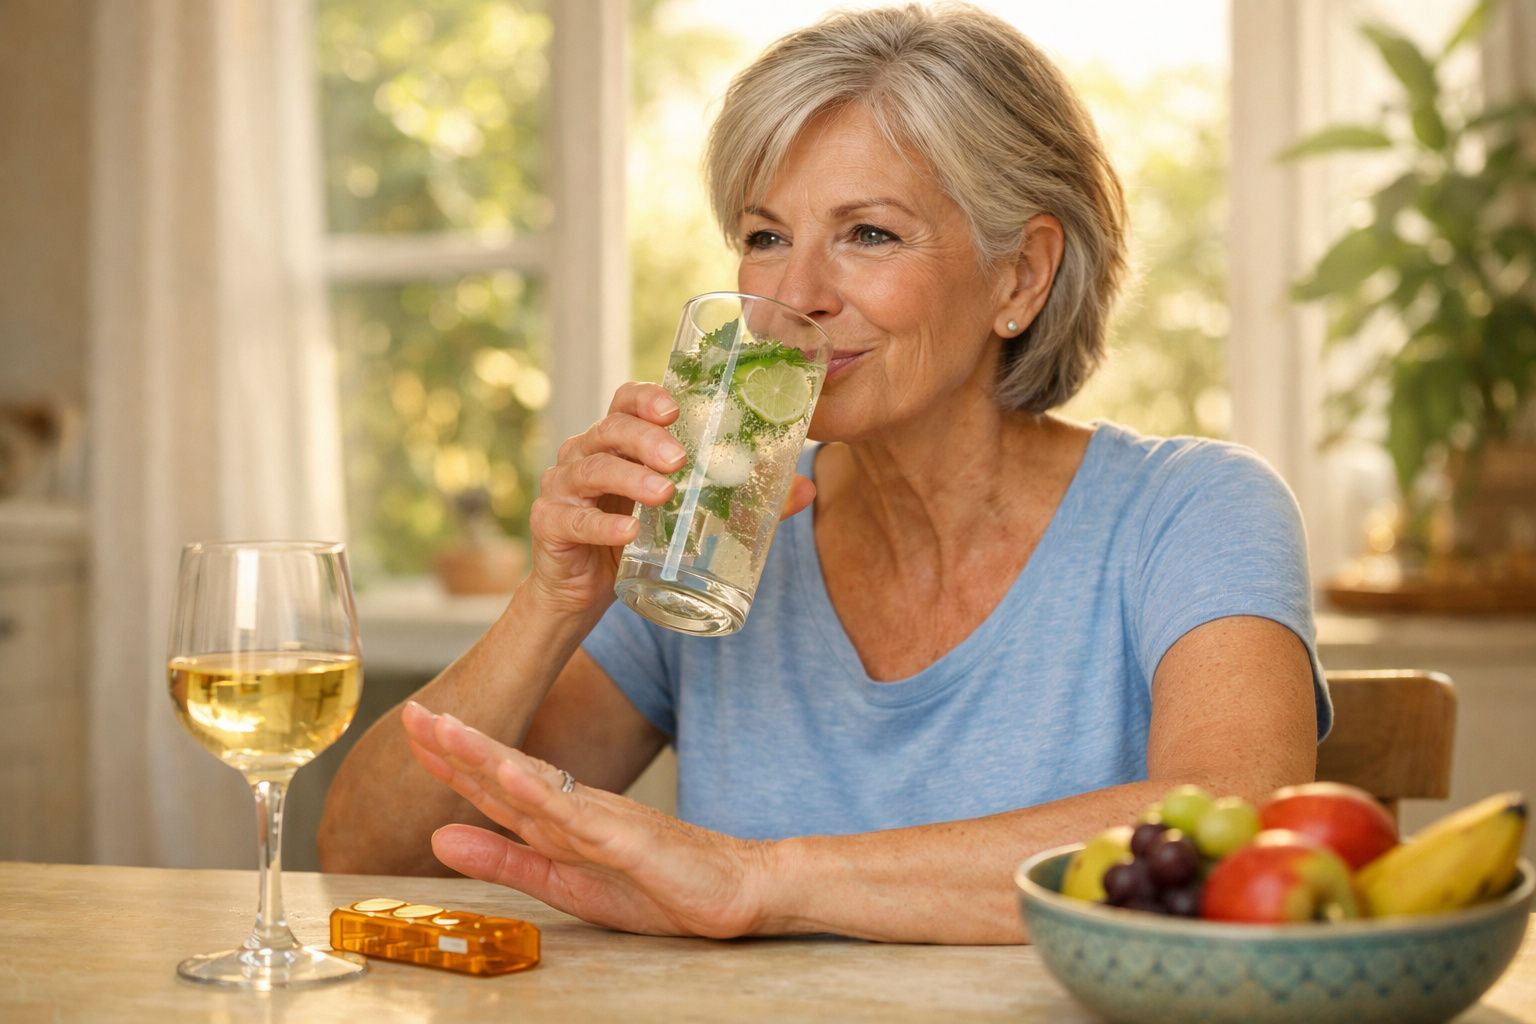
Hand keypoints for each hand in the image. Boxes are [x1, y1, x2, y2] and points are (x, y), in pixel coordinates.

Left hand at [401, 700, 775, 938]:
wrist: (736, 890)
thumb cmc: (658, 885)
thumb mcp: (563, 882)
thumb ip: (504, 859)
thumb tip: (438, 839)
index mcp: (558, 817)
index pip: (492, 784)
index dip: (449, 758)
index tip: (412, 728)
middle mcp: (574, 806)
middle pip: (504, 770)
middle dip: (454, 741)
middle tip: (412, 710)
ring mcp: (600, 817)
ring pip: (533, 781)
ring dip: (487, 754)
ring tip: (445, 731)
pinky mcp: (625, 836)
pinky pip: (577, 814)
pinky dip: (541, 792)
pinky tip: (511, 775)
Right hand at [525, 381, 815, 615]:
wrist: (583, 592)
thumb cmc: (639, 541)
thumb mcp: (687, 516)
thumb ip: (741, 500)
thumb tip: (805, 489)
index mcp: (618, 441)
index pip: (626, 401)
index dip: (647, 397)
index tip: (676, 408)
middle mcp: (585, 453)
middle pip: (610, 429)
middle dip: (647, 439)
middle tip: (681, 460)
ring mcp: (563, 487)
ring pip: (592, 468)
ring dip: (630, 477)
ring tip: (665, 494)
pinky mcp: (550, 523)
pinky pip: (574, 518)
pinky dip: (602, 523)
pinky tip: (628, 532)